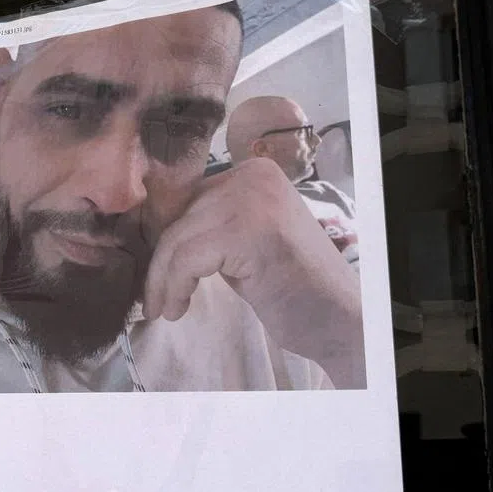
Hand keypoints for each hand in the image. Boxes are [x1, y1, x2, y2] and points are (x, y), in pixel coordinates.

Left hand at [142, 158, 365, 388]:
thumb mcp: (243, 242)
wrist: (338, 318)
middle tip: (154, 298)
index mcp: (254, 172)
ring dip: (162, 280)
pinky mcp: (244, 231)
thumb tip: (155, 231)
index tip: (156, 272)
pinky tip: (178, 309)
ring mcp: (250, 200)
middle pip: (177, 216)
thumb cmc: (291, 287)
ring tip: (165, 308)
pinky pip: (185, 259)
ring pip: (175, 238)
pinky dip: (174, 287)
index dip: (164, 236)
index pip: (186, 197)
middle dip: (159, 261)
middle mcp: (252, 176)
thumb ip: (211, 226)